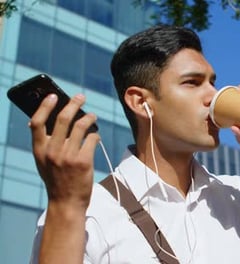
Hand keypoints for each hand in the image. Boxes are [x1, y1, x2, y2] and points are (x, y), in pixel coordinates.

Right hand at [30, 94, 99, 209]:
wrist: (66, 202)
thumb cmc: (56, 180)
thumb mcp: (43, 162)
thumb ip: (42, 144)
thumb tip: (36, 121)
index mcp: (39, 150)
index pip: (37, 122)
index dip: (45, 106)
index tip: (53, 96)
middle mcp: (52, 151)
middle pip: (62, 119)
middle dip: (73, 104)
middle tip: (81, 97)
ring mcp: (68, 156)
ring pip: (81, 126)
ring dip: (89, 117)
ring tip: (93, 116)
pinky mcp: (83, 161)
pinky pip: (92, 138)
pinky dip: (95, 134)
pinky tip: (96, 135)